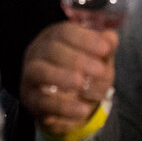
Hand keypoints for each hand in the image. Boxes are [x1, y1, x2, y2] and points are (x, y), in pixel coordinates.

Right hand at [21, 21, 117, 136]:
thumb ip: (105, 48)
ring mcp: (30, 77)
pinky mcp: (31, 100)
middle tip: (99, 70)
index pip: (65, 32)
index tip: (106, 49)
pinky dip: (64, 106)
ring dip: (61, 77)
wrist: (70, 104)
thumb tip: (111, 38)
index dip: (85, 40)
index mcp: (54, 37)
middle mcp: (38, 53)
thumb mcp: (98, 59)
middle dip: (76, 59)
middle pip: (51, 49)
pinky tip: (82, 109)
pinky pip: (43, 102)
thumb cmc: (84, 72)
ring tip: (81, 83)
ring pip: (39, 72)